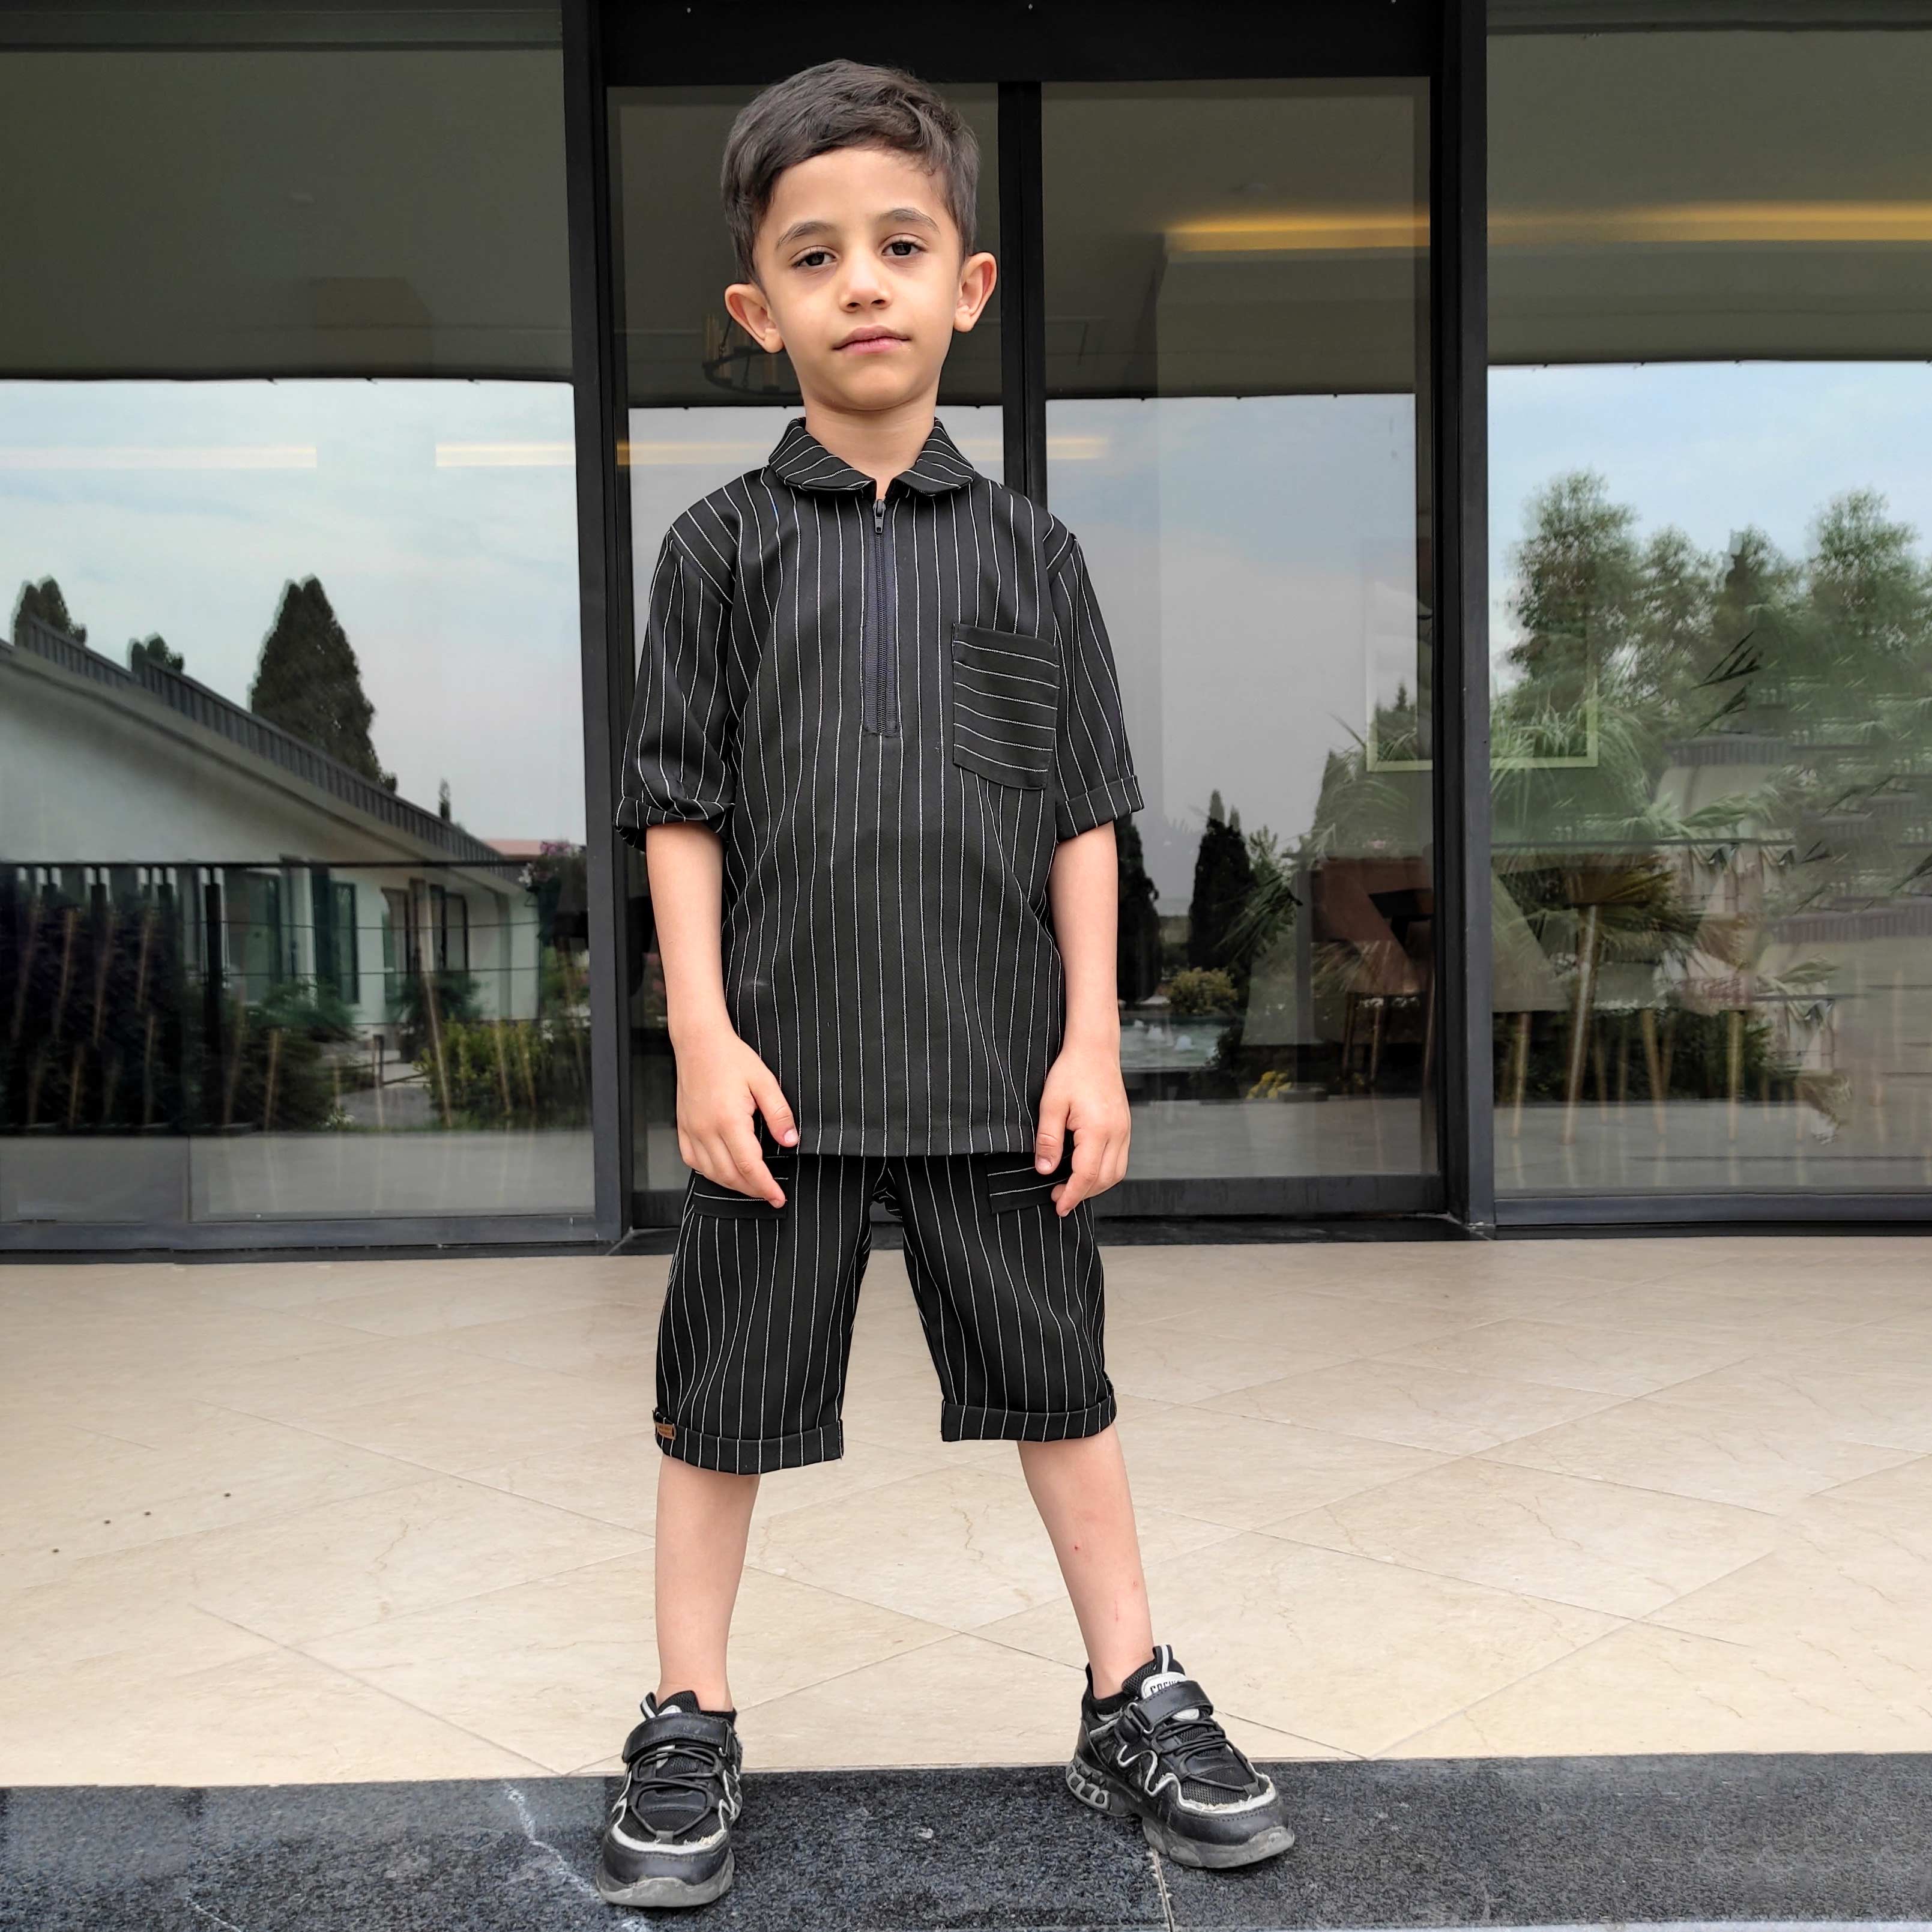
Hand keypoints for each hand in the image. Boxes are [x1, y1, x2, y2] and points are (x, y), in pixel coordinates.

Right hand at [674, 1027, 798, 1205]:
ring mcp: (691, 1130)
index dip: (766, 1187)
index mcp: (728, 1120)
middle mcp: (706, 1130)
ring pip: (711, 1173)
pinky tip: (724, 1171)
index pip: (750, 1166)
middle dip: (753, 1190)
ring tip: (753, 1186)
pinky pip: (693, 1161)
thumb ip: (779, 1113)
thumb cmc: (730, 1057)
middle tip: (771, 1194)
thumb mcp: (764, 1081)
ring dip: (734, 1185)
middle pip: (731, 1176)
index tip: (779, 1198)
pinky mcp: (683, 1128)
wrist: (699, 1042)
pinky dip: (711, 1173)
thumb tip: (790, 1141)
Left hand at [1033, 1038, 1129, 1214]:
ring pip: (1116, 1173)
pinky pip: (1119, 1160)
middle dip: (1082, 1194)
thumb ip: (1048, 1139)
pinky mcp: (1125, 1126)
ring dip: (1095, 1186)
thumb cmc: (1072, 1071)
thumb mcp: (1051, 1104)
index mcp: (1099, 1129)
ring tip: (1071, 1188)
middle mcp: (1118, 1133)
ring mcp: (1125, 1130)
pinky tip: (1085, 1170)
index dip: (1072, 1194)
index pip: (1087, 1175)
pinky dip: (1103, 1172)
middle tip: (1058, 1198)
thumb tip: (1044, 1170)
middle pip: (1105, 1179)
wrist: (1095, 1048)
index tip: (1058, 1206)